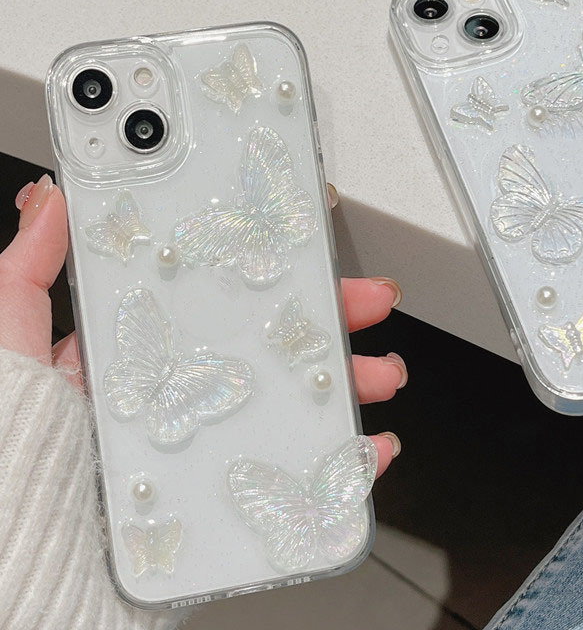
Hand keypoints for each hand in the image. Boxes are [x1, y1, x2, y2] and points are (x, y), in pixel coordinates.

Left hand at [0, 174, 404, 475]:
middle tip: (368, 299)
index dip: (274, 273)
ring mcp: (214, 445)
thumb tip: (51, 199)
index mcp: (146, 355)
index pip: (222, 302)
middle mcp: (186, 396)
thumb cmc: (15, 440)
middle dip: (333, 319)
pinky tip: (365, 448)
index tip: (308, 250)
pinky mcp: (231, 496)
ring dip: (351, 383)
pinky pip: (301, 478)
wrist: (27, 548)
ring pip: (299, 406)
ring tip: (380, 372)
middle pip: (276, 349)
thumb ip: (31, 268)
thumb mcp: (14, 332)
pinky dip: (344, 466)